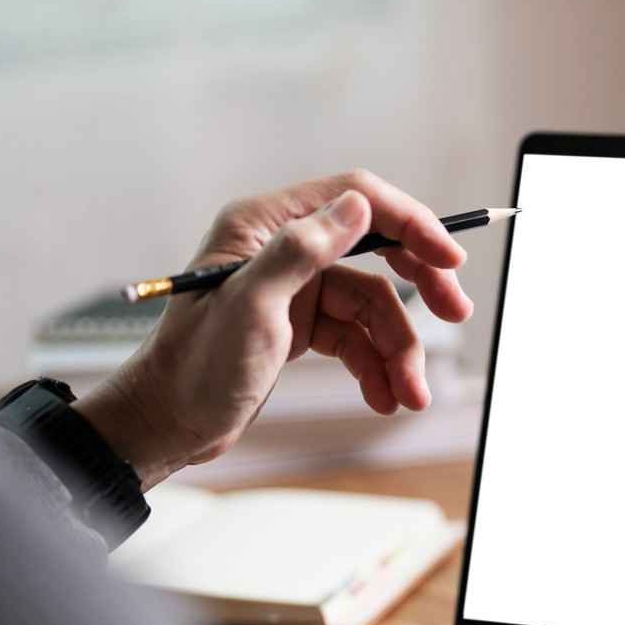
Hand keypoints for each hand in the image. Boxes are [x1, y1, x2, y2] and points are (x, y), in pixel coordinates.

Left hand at [74, 170, 473, 487]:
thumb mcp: (249, 309)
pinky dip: (377, 365)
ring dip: (399, 348)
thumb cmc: (193, 368)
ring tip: (410, 392)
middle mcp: (283, 247)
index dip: (410, 222)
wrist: (168, 425)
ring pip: (374, 304)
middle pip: (377, 247)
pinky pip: (359, 336)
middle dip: (419, 283)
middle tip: (455, 312)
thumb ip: (301, 252)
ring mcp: (295, 287)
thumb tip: (358, 208)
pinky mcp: (303, 324)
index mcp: (263, 224)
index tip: (449, 256)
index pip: (355, 199)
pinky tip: (385, 396)